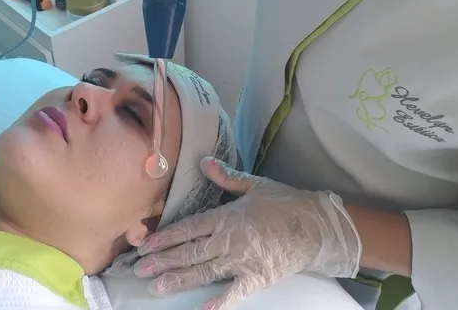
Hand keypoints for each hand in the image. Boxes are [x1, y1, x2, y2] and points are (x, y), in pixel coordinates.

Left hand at [134, 158, 360, 309]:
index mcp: (228, 216)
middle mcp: (230, 240)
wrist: (317, 226)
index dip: (167, 236)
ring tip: (156, 287)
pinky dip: (218, 303)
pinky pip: (234, 293)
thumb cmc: (286, 203)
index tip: (147, 244)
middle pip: (191, 251)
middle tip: (139, 270)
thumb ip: (226, 176)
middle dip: (164, 261)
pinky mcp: (257, 278)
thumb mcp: (255, 185)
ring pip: (204, 272)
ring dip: (179, 279)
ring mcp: (242, 261)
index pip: (190, 227)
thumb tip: (203, 161)